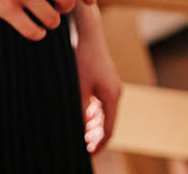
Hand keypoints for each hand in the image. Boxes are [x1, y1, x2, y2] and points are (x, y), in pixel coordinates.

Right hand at [0, 0, 95, 39]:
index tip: (90, 2)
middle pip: (69, 1)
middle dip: (65, 8)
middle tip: (55, 8)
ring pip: (53, 19)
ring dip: (51, 22)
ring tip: (42, 17)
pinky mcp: (4, 7)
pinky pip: (33, 31)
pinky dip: (37, 33)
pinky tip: (34, 29)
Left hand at [74, 3, 121, 152]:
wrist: (85, 31)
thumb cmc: (81, 58)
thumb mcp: (76, 88)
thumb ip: (77, 112)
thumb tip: (73, 133)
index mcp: (112, 96)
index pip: (108, 130)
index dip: (97, 146)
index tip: (85, 155)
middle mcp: (114, 92)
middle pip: (106, 124)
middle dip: (93, 138)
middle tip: (78, 149)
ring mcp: (109, 85)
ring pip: (102, 114)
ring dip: (90, 127)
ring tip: (76, 136)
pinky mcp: (102, 79)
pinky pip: (98, 104)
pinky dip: (89, 114)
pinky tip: (78, 117)